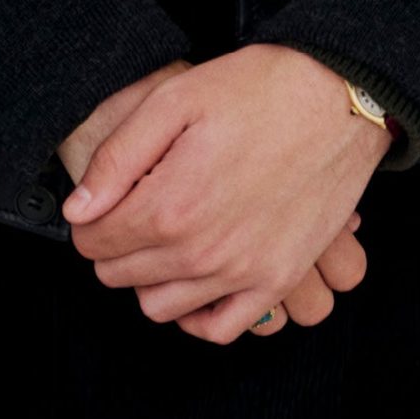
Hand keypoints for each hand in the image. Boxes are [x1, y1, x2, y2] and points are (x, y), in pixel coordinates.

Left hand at [60, 43, 391, 343]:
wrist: (340, 99)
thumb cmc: (260, 90)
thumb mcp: (176, 98)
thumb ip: (118, 157)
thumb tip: (79, 209)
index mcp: (171, 205)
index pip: (93, 240)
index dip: (89, 216)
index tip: (107, 194)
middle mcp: (203, 251)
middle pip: (119, 275)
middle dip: (115, 242)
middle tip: (136, 204)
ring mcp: (243, 273)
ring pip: (160, 307)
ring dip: (149, 276)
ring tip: (165, 234)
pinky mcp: (277, 280)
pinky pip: (220, 328)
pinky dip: (198, 313)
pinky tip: (196, 278)